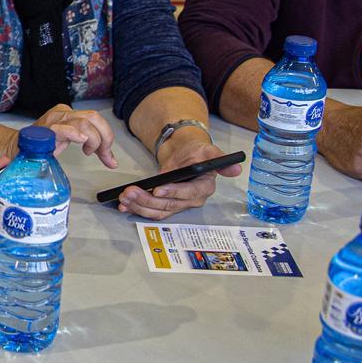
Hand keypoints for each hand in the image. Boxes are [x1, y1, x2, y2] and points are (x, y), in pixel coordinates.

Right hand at [24, 104, 118, 167]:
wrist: (17, 150)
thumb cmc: (42, 147)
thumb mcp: (72, 143)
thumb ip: (93, 149)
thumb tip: (112, 161)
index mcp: (70, 114)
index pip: (96, 118)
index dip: (107, 135)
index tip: (107, 154)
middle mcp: (63, 113)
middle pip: (94, 117)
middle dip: (105, 136)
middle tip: (103, 152)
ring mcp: (53, 121)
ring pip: (84, 122)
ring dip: (93, 140)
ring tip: (88, 152)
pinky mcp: (45, 132)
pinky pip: (63, 129)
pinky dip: (75, 134)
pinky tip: (81, 140)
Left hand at [117, 134, 241, 219]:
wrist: (187, 155)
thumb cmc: (197, 153)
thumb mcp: (209, 151)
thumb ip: (220, 159)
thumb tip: (236, 167)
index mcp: (204, 187)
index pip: (188, 193)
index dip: (173, 192)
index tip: (158, 189)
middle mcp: (192, 200)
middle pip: (169, 204)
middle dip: (147, 199)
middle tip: (131, 192)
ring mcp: (178, 205)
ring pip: (158, 210)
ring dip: (139, 205)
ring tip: (125, 196)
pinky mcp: (167, 206)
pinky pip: (152, 211)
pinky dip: (137, 209)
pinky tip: (124, 205)